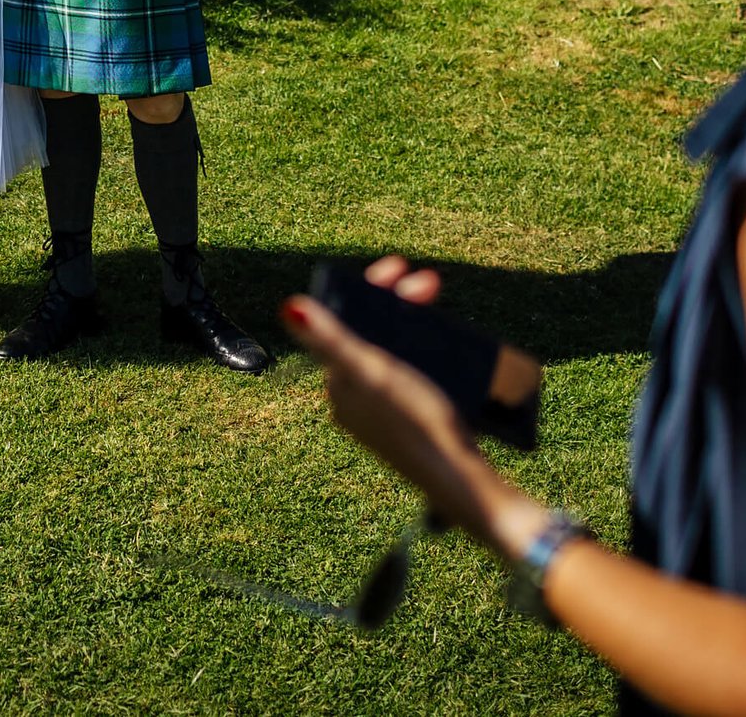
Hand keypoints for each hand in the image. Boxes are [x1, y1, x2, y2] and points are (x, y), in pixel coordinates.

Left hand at [281, 259, 524, 547]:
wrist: (457, 478)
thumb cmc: (415, 422)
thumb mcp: (372, 371)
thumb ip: (330, 340)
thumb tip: (288, 306)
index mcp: (339, 380)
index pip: (344, 319)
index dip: (371, 287)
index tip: (400, 266)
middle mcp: (354, 394)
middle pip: (369, 331)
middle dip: (398, 302)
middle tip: (430, 282)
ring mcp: (382, 407)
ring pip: (391, 349)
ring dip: (413, 322)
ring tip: (439, 307)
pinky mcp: (410, 418)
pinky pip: (410, 369)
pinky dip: (424, 349)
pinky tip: (446, 344)